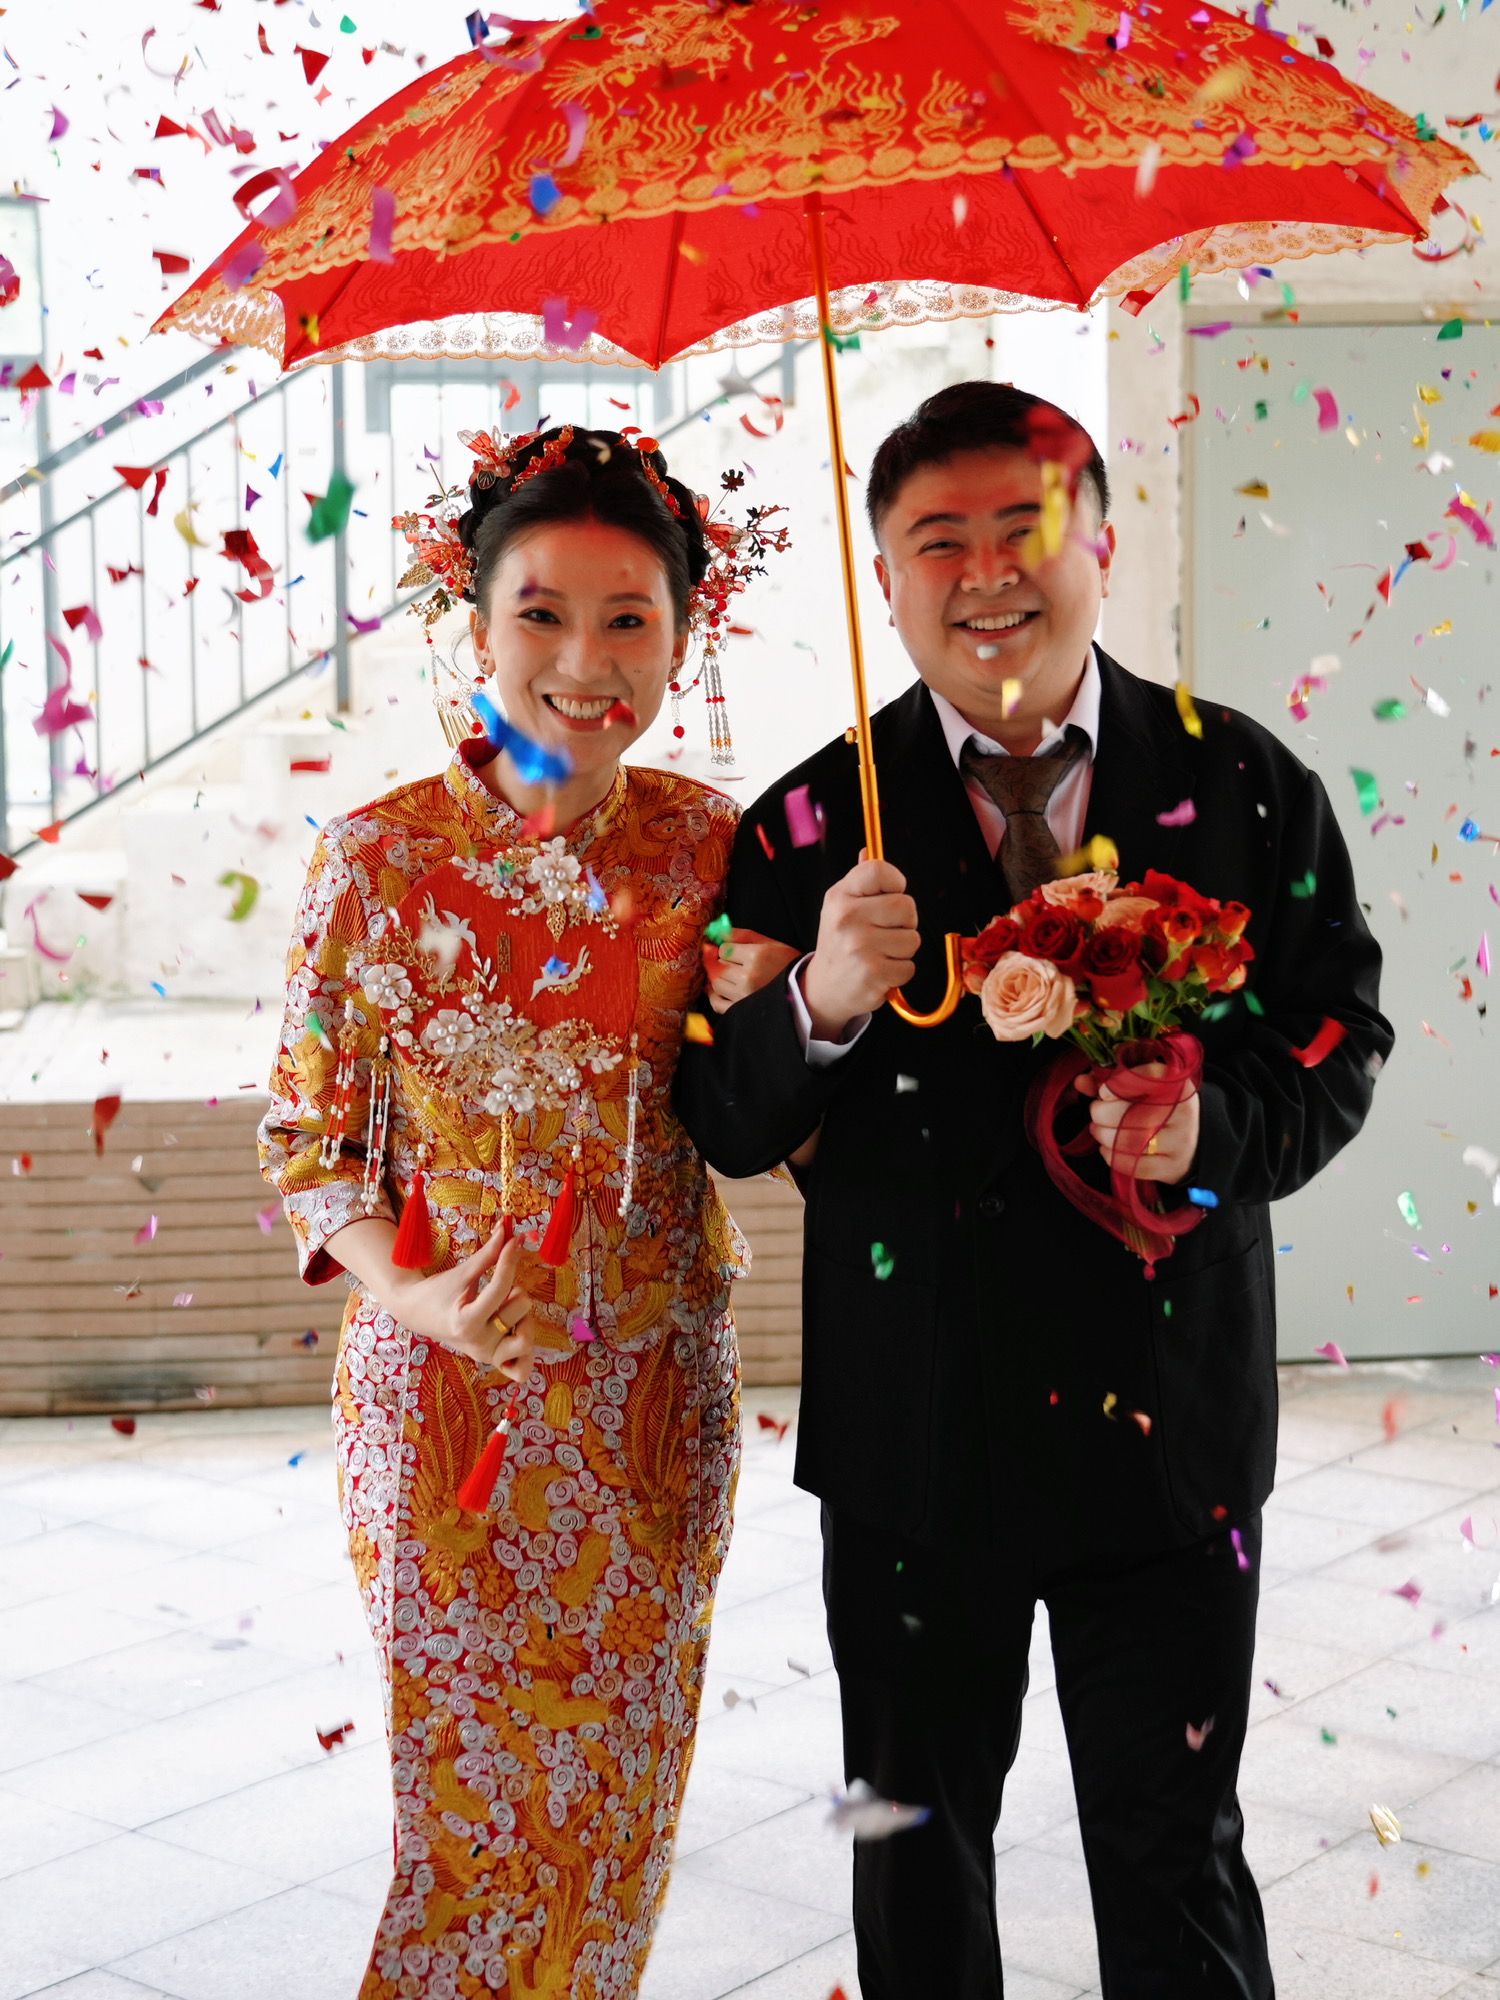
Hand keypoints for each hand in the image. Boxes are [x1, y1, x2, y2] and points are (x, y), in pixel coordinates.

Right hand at [388, 1225, 536, 1379]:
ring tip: (507, 1310)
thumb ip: (488, 1254)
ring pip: (527, 1339)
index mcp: (465, 1321)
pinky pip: (521, 1369)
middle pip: (522, 1308)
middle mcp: (478, 1343)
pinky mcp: (493, 1361)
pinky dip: (525, 1353)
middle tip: (500, 1289)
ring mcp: (486, 1356)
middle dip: (516, 1290)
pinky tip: (515, 1332)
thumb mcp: (462, 1273)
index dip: (509, 1258)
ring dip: (524, 1318)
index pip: (500, 1287)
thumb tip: (508, 1229)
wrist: (418, 1314)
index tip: (515, 1240)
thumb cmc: (439, 1291)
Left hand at [704, 929, 801, 1013]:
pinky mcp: (743, 1010)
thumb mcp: (770, 943)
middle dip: (722, 963)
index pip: (724, 950)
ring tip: (728, 975)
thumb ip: (743, 935)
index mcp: (756, 956)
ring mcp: (744, 995)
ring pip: (716, 984)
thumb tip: (718, 931)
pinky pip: (718, 1004)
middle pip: (718, 967)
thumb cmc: (788, 963)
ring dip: (718, 978)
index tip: (735, 952)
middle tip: (732, 963)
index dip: (727, 950)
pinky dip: (713, 997)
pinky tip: (716, 991)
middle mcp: (748, 976)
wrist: (806, 989)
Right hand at [800, 854, 919, 1039]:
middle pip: (907, 905)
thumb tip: (868, 850)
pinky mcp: (872, 973)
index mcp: (840, 896)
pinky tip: (880, 971)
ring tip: (880, 953)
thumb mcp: (840, 907)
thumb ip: (860, 881)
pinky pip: (909, 967)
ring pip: (912, 939)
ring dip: (902, 950)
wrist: (825, 988)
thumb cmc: (839, 943)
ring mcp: (859, 946)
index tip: (891, 896)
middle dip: (904, 922)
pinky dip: (899, 972)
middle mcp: (847, 918)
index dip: (896, 883)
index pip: (880, 870)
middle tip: (885, 932)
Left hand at [1075, 1063, 1199, 1184]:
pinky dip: (1112, 1156)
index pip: (1149, 1077)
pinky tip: (1109, 1149)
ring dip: (1103, 1135)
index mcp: (1177, 1084)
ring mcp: (1180, 1141)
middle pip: (1132, 1112)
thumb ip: (1110, 1081)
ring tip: (1099, 1130)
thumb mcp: (1144, 1090)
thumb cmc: (1160, 1109)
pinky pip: (1132, 1164)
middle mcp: (1183, 1111)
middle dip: (1101, 1112)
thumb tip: (1080, 1081)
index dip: (1120, 1084)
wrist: (1197, 1142)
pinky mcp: (1172, 1166)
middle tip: (1096, 1113)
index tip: (1103, 1092)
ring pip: (1129, 1141)